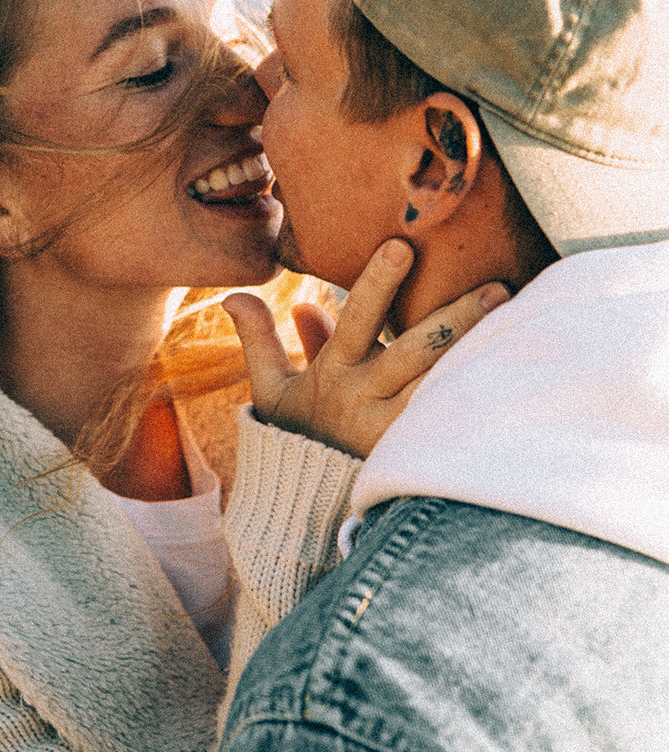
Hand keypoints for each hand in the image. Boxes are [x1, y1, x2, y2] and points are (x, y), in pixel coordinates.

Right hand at [223, 239, 509, 458]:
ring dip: (478, 352)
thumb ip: (259, 339)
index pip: (355, 321)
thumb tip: (234, 296)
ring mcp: (394, 428)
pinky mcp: (417, 453)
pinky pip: (451, 420)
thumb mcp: (270, 391)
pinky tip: (513, 373)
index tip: (401, 246)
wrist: (305, 505)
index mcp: (333, 374)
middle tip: (497, 288)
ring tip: (517, 321)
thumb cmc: (296, 436)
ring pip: (441, 385)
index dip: (377, 284)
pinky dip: (477, 394)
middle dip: (454, 319)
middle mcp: (366, 399)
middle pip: (414, 353)